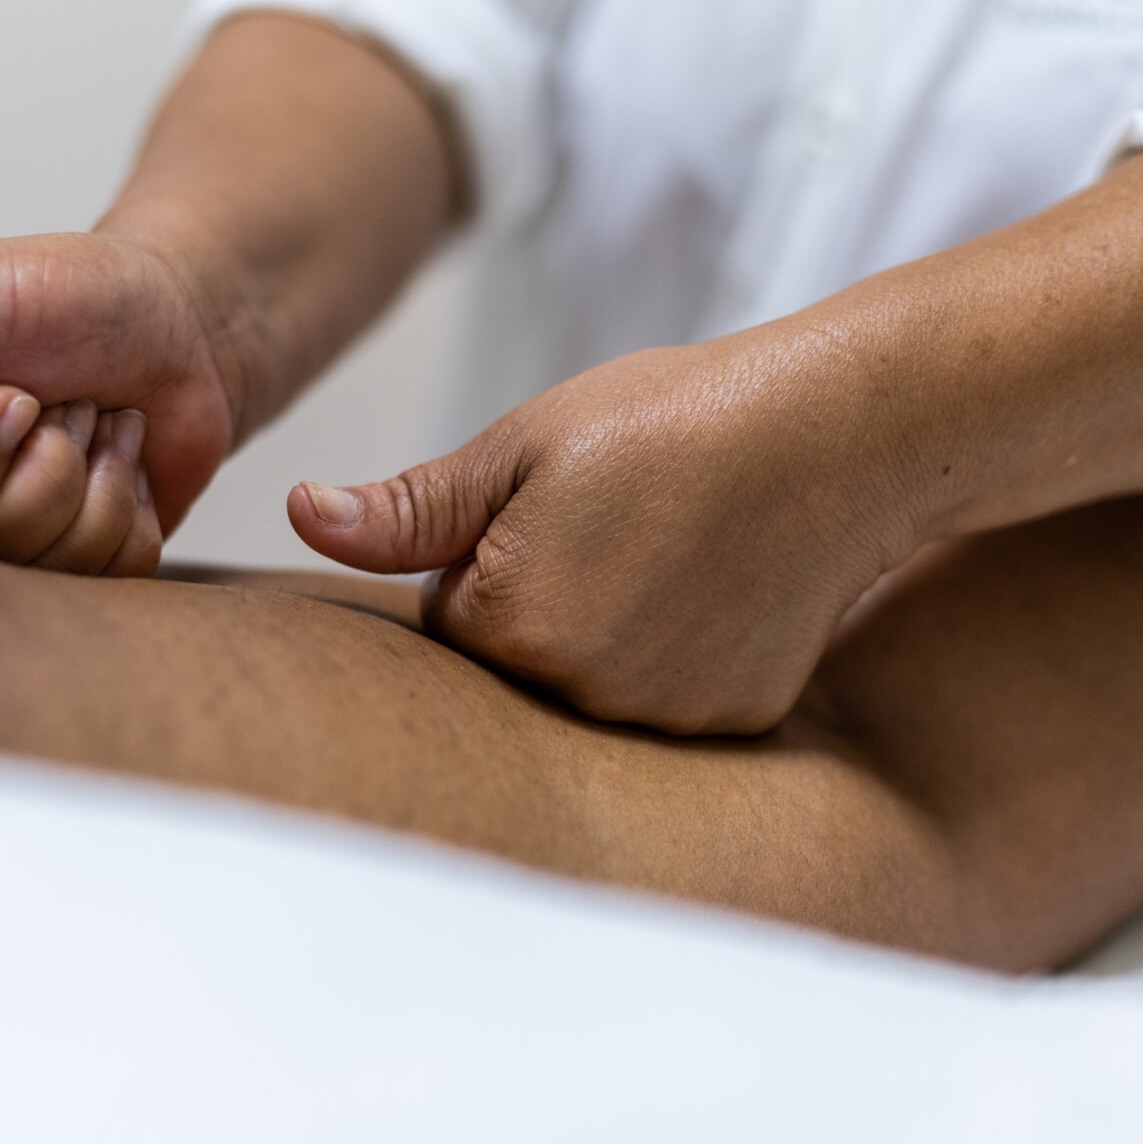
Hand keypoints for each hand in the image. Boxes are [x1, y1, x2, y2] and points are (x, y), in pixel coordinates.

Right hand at [0, 232, 250, 565]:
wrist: (181, 327)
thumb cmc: (67, 299)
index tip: (10, 385)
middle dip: (44, 456)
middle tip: (48, 398)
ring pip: (43, 568)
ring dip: (94, 479)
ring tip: (84, 423)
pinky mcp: (60, 585)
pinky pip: (103, 583)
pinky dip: (131, 514)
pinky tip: (117, 467)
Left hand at [288, 330, 928, 734]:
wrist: (837, 432)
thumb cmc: (673, 418)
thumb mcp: (523, 443)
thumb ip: (409, 507)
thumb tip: (305, 518)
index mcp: (509, 624)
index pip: (446, 620)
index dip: (486, 556)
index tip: (550, 509)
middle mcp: (580, 697)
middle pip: (514, 665)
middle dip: (539, 603)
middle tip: (615, 524)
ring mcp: (661, 721)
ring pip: (587, 688)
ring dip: (607, 636)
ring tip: (670, 550)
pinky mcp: (728, 725)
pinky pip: (663, 703)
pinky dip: (676, 659)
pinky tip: (716, 592)